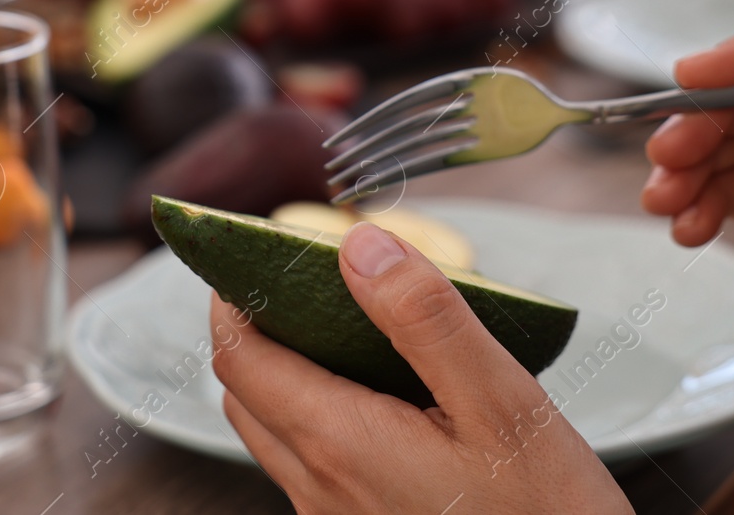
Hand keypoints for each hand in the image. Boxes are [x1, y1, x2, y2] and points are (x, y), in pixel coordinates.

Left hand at [211, 222, 630, 514]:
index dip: (233, 295)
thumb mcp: (500, 400)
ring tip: (350, 332)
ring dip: (289, 376)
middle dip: (258, 331)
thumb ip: (423, 317)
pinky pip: (313, 468)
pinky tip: (387, 399)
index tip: (259, 253)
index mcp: (338, 442)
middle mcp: (318, 488)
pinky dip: (322, 418)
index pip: (237, 355)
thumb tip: (359, 246)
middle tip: (306, 283)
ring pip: (274, 433)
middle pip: (245, 393)